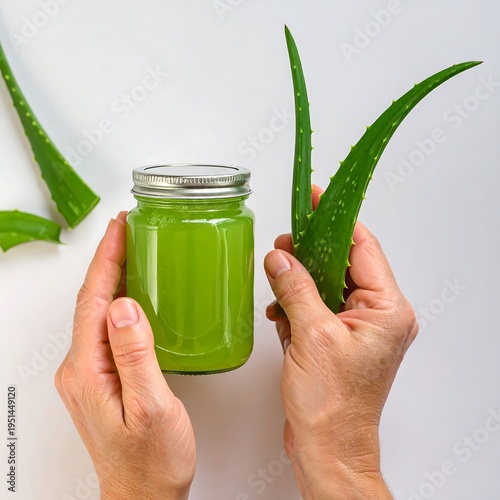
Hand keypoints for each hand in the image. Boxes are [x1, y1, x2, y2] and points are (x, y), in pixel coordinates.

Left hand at [55, 213, 195, 499]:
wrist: (143, 494)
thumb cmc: (151, 460)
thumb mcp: (152, 408)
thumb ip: (136, 356)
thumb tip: (124, 307)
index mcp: (89, 371)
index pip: (94, 300)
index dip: (107, 259)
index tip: (120, 228)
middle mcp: (81, 369)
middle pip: (92, 300)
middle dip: (109, 259)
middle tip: (128, 229)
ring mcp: (89, 373)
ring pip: (98, 312)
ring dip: (114, 277)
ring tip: (132, 250)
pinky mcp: (101, 377)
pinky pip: (107, 328)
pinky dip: (119, 300)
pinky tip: (135, 294)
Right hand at [264, 188, 417, 498]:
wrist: (327, 447)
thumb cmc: (333, 406)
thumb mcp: (311, 336)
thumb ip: (296, 288)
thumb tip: (281, 257)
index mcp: (386, 310)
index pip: (363, 247)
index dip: (337, 219)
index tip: (318, 198)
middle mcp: (377, 317)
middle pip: (344, 264)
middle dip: (311, 252)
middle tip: (286, 240)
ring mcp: (357, 329)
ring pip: (327, 285)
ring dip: (300, 280)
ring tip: (278, 274)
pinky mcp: (338, 340)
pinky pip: (318, 307)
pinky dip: (297, 304)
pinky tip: (280, 309)